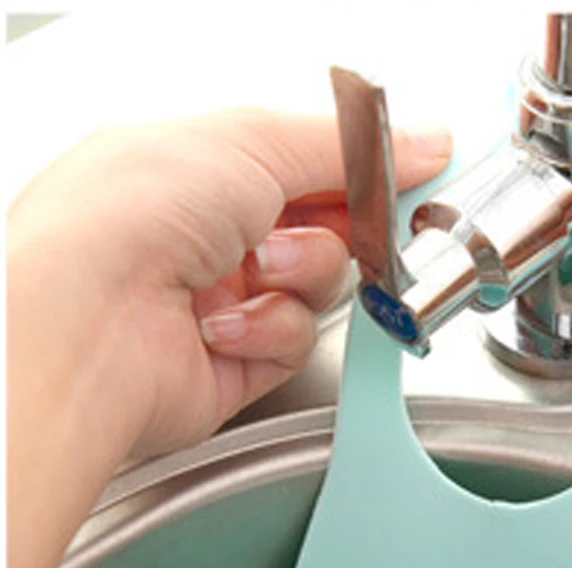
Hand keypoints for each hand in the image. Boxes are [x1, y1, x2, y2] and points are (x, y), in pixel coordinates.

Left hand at [7, 107, 450, 567]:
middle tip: (359, 221)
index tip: (416, 175)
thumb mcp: (252, 142)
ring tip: (258, 270)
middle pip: (326, 228)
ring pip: (319, 289)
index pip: (313, 164)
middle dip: (342, 226)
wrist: (87, 325)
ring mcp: (225, 298)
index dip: (366, 170)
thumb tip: (421, 140)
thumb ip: (349, 145)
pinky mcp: (237, 361)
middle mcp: (214, 233)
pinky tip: (227, 323)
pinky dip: (271, 329)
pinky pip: (296, 341)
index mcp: (207, 167)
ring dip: (300, 277)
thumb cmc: (126, 217)